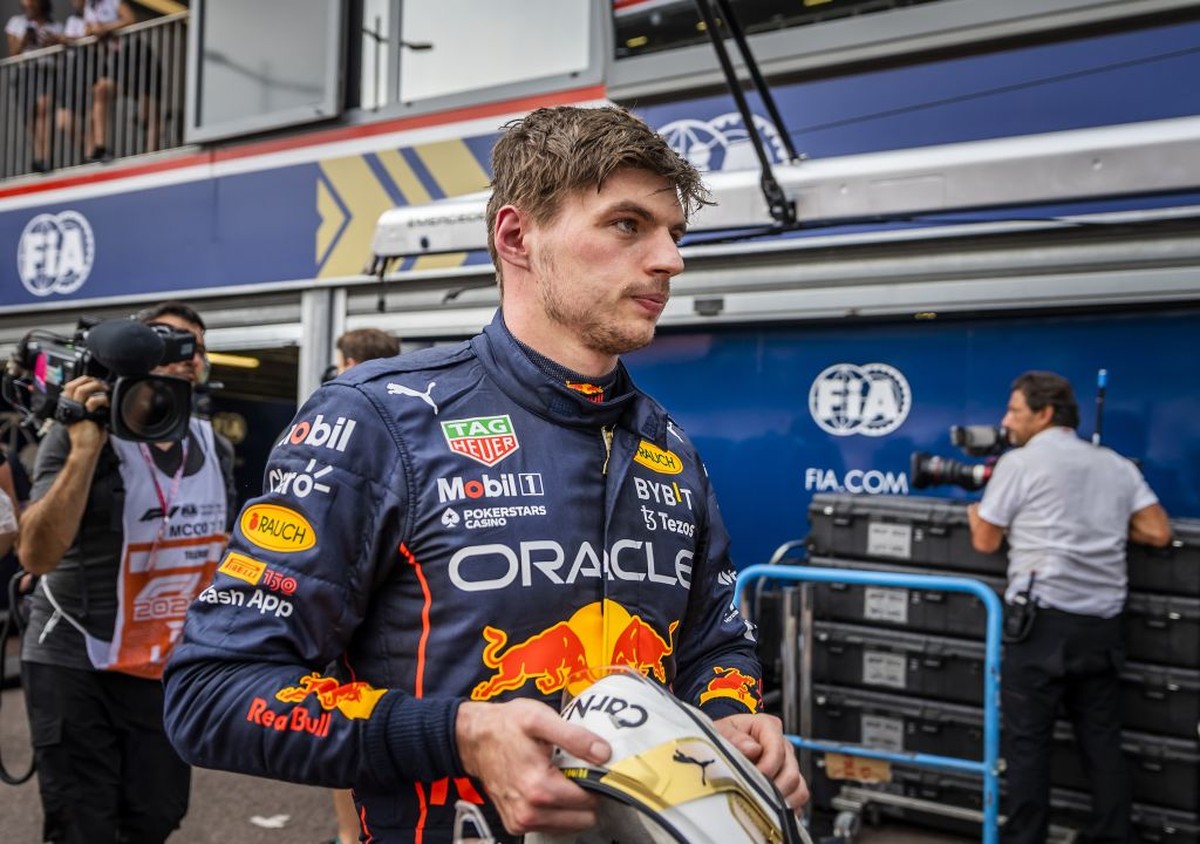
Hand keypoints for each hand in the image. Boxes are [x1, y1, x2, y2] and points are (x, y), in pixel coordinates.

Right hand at [60, 376, 109, 450]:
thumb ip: (91, 407)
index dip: (82, 381)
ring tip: (104, 389)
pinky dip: (102, 399)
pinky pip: (92, 400)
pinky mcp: (83, 415)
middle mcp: (69, 407)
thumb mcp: (90, 417)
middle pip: (72, 385)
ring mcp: (74, 410)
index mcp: (68, 406)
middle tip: (100, 383)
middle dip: (87, 380)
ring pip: (80, 389)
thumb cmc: (89, 436)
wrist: (86, 449)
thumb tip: (101, 396)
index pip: (70, 387)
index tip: (95, 381)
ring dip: (95, 386)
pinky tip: (107, 404)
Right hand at [456, 699, 610, 835]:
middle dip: (585, 796)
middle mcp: (529, 812)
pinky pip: (552, 826)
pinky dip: (557, 810)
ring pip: (569, 825)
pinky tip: (549, 787)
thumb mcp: (540, 719)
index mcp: (539, 788)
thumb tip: (604, 754)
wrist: (473, 738)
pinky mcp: (516, 824)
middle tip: (576, 770)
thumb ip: (575, 737)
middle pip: (583, 818)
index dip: (596, 781)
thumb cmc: (505, 726)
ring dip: (571, 805)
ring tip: (560, 777)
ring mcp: (521, 822)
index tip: (592, 766)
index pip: (589, 800)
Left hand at [714, 712, 808, 809]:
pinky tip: (769, 808)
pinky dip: (786, 807)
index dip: (767, 766)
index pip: (778, 749)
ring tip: (761, 803)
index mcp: (767, 727)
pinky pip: (798, 799)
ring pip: (798, 787)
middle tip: (756, 795)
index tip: (754, 777)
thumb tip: (751, 749)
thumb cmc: (722, 738)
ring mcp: (788, 765)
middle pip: (791, 772)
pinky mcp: (789, 783)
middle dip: (773, 788)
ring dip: (781, 799)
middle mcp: (782, 745)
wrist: (721, 748)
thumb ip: (734, 737)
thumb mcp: (721, 731)